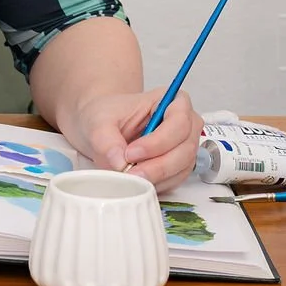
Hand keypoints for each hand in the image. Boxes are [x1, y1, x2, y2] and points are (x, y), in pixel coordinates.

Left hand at [67, 90, 201, 192]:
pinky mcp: (179, 167)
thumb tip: (119, 162)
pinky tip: (138, 182)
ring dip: (156, 177)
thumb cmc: (108, 115)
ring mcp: (185, 146)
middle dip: (158, 165)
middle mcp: (186, 123)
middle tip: (130, 172)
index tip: (131, 153)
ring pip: (181, 167)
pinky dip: (157, 184)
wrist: (103, 128)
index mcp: (172, 101)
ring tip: (130, 178)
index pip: (179, 121)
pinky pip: (175, 180)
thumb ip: (106, 139)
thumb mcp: (99, 121)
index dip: (158, 141)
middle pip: (185, 148)